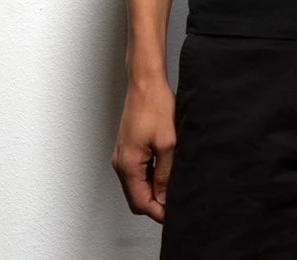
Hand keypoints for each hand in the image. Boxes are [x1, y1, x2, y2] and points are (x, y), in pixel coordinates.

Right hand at [111, 78, 177, 221]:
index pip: (140, 202)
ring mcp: (122, 155)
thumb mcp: (168, 143)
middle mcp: (120, 163)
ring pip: (136, 186)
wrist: (145, 83)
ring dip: (153, 190)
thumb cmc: (155, 106)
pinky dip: (149, 177)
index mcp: (128, 164)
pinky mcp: (127, 148)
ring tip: (173, 184)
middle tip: (176, 201)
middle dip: (155, 203)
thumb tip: (164, 197)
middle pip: (136, 197)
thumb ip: (165, 173)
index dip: (158, 211)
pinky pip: (136, 172)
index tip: (174, 213)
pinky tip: (165, 170)